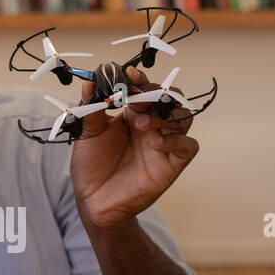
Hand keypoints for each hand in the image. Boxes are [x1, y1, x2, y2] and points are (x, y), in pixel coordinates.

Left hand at [69, 65, 200, 233]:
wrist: (93, 200)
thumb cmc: (91, 167)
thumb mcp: (86, 134)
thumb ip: (90, 108)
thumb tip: (90, 82)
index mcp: (133, 114)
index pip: (146, 89)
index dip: (141, 79)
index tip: (130, 74)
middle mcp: (152, 126)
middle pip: (171, 99)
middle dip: (158, 93)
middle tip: (138, 100)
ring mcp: (164, 145)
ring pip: (184, 118)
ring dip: (166, 115)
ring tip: (141, 125)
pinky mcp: (171, 165)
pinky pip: (188, 147)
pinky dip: (177, 141)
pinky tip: (156, 144)